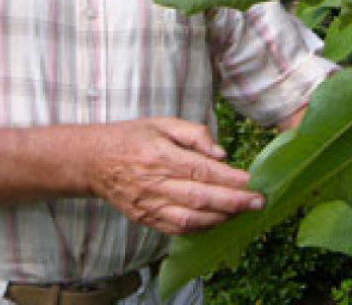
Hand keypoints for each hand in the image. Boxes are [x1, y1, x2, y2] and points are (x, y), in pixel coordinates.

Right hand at [85, 117, 263, 235]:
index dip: (229, 179)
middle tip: (259, 202)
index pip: (201, 171)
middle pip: (200, 198)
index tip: (252, 181)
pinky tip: (218, 221)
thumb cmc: (131, 137)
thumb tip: (220, 154)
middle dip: (233, 202)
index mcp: (159, 155)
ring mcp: (148, 205)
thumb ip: (194, 134)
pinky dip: (201, 228)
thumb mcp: (161, 122)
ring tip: (242, 212)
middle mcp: (154, 183)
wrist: (93, 161)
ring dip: (220, 218)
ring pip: (190, 219)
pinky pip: (177, 230)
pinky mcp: (145, 219)